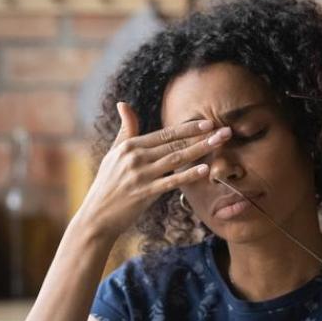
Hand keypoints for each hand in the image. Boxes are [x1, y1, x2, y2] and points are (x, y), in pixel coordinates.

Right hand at [74, 102, 231, 241]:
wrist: (96, 217)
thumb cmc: (107, 184)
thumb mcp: (113, 153)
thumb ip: (125, 130)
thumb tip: (123, 103)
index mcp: (129, 146)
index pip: (165, 133)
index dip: (188, 128)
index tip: (208, 122)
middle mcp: (135, 157)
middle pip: (174, 144)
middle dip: (201, 136)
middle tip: (224, 130)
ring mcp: (140, 175)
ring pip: (176, 159)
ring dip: (200, 150)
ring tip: (220, 143)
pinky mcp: (144, 193)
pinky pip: (170, 182)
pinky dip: (188, 175)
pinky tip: (204, 169)